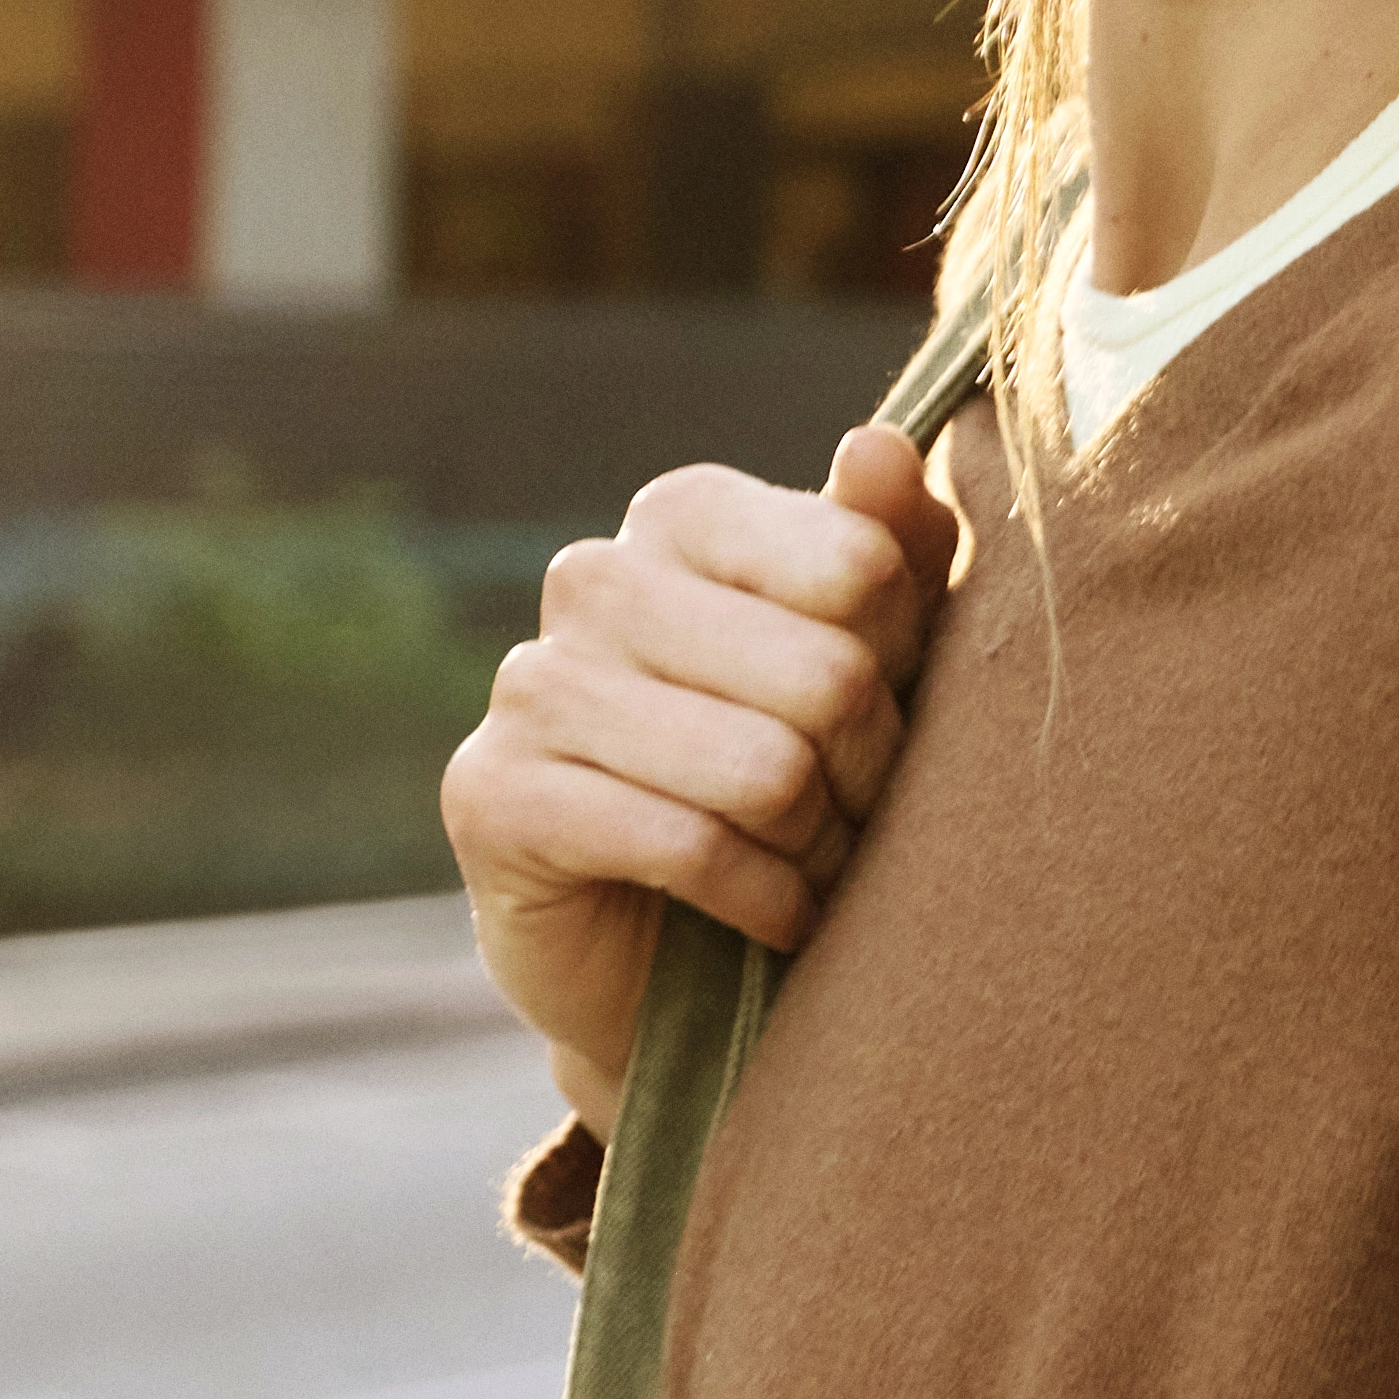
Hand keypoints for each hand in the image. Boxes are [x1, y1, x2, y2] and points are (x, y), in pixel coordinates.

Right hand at [444, 428, 963, 1134]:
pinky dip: (762, 899)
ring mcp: (528, 683)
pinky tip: (767, 912)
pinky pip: (686, 846)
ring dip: (818, 845)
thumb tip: (878, 447)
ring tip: (814, 863)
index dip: (909, 664)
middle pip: (826, 676)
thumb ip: (893, 545)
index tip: (895, 708)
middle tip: (858, 813)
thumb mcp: (879, 652)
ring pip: (763, 771)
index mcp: (686, 513)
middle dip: (872, 771)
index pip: (862, 566)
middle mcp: (591, 577)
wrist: (685, 952)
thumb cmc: (803, 769)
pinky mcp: (490, 796)